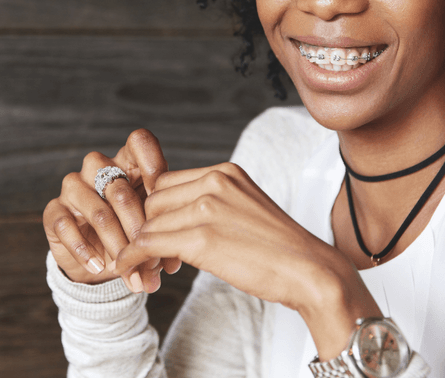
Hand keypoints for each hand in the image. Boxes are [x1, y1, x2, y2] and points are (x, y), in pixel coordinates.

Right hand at [42, 129, 181, 292]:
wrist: (98, 258)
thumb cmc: (131, 232)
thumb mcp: (152, 227)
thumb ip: (162, 234)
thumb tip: (172, 264)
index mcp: (127, 160)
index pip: (139, 142)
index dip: (154, 166)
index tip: (163, 202)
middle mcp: (97, 167)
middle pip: (121, 190)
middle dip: (138, 230)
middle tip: (149, 258)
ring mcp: (73, 186)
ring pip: (99, 212)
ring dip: (116, 245)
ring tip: (127, 270)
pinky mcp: (54, 210)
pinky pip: (67, 227)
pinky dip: (85, 252)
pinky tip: (99, 268)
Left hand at [112, 163, 380, 358]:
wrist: (312, 272)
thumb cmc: (280, 251)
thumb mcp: (245, 210)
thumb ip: (213, 205)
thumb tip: (176, 220)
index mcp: (225, 172)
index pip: (166, 182)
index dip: (158, 211)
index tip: (160, 235)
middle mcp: (214, 182)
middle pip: (153, 201)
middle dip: (147, 229)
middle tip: (157, 259)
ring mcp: (207, 208)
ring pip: (147, 223)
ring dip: (141, 249)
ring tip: (151, 271)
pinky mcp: (201, 238)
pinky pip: (147, 244)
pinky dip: (133, 259)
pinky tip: (133, 272)